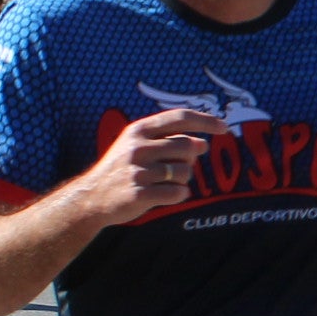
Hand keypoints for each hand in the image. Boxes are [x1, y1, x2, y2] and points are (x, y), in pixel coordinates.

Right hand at [73, 108, 226, 226]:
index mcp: (138, 130)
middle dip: (190, 160)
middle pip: (188, 147)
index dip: (205, 121)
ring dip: (182, 180)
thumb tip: (203, 144)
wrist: (92, 198)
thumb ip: (169, 141)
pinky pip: (179, 193)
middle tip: (175, 169)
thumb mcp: (138, 146)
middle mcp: (138, 147)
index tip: (224, 127)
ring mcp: (138, 171)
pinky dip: (178, 195)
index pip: (179, 117)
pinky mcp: (140, 194)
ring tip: (162, 183)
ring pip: (185, 172)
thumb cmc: (122, 170)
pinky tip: (163, 195)